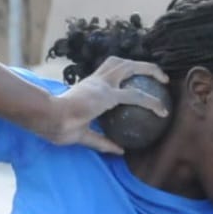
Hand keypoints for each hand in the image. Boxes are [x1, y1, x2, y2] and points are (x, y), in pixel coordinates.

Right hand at [43, 57, 169, 154]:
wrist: (49, 119)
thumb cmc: (58, 126)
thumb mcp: (83, 135)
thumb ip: (102, 141)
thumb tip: (119, 151)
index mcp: (88, 86)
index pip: (106, 72)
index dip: (120, 72)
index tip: (131, 79)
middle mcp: (96, 81)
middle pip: (120, 62)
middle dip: (138, 64)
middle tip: (155, 75)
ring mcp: (103, 86)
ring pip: (131, 68)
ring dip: (149, 70)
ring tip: (164, 81)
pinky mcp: (109, 96)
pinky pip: (136, 96)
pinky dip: (152, 102)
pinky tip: (162, 110)